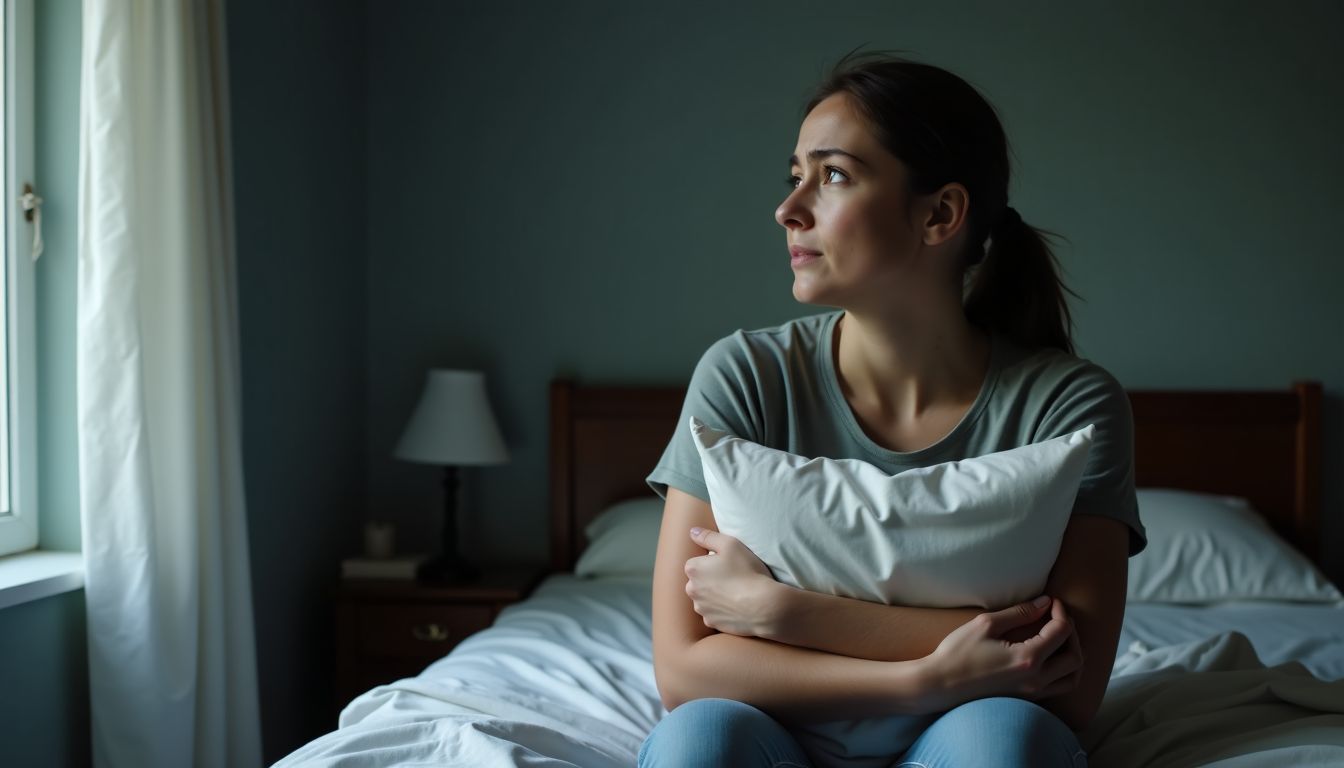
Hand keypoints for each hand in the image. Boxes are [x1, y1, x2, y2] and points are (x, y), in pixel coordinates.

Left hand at [683, 527, 781, 636]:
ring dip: (715, 595)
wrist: (763, 606)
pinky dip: (721, 610)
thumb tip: (692, 531)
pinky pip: (713, 614)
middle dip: (711, 579)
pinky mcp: (711, 622)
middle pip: (699, 580)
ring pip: (705, 598)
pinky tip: (736, 606)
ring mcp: (701, 608)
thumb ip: (708, 536)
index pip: (697, 562)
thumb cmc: (747, 571)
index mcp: (693, 569)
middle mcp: (691, 590)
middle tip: (733, 577)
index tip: (728, 564)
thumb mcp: (730, 544)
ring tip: (735, 592)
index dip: (713, 562)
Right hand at [923, 596, 1083, 710]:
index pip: (1061, 632)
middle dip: (1072, 633)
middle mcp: (1036, 679)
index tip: (1052, 601)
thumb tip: (1045, 602)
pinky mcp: (1026, 700)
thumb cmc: (958, 653)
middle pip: (1075, 657)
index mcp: (1028, 659)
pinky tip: (1049, 658)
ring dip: (1073, 655)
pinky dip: (1063, 671)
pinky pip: (1058, 687)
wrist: (940, 685)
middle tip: (1058, 618)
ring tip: (1059, 639)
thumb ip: (1020, 612)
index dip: (1061, 612)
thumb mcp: (986, 624)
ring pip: (1072, 678)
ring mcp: (1032, 694)